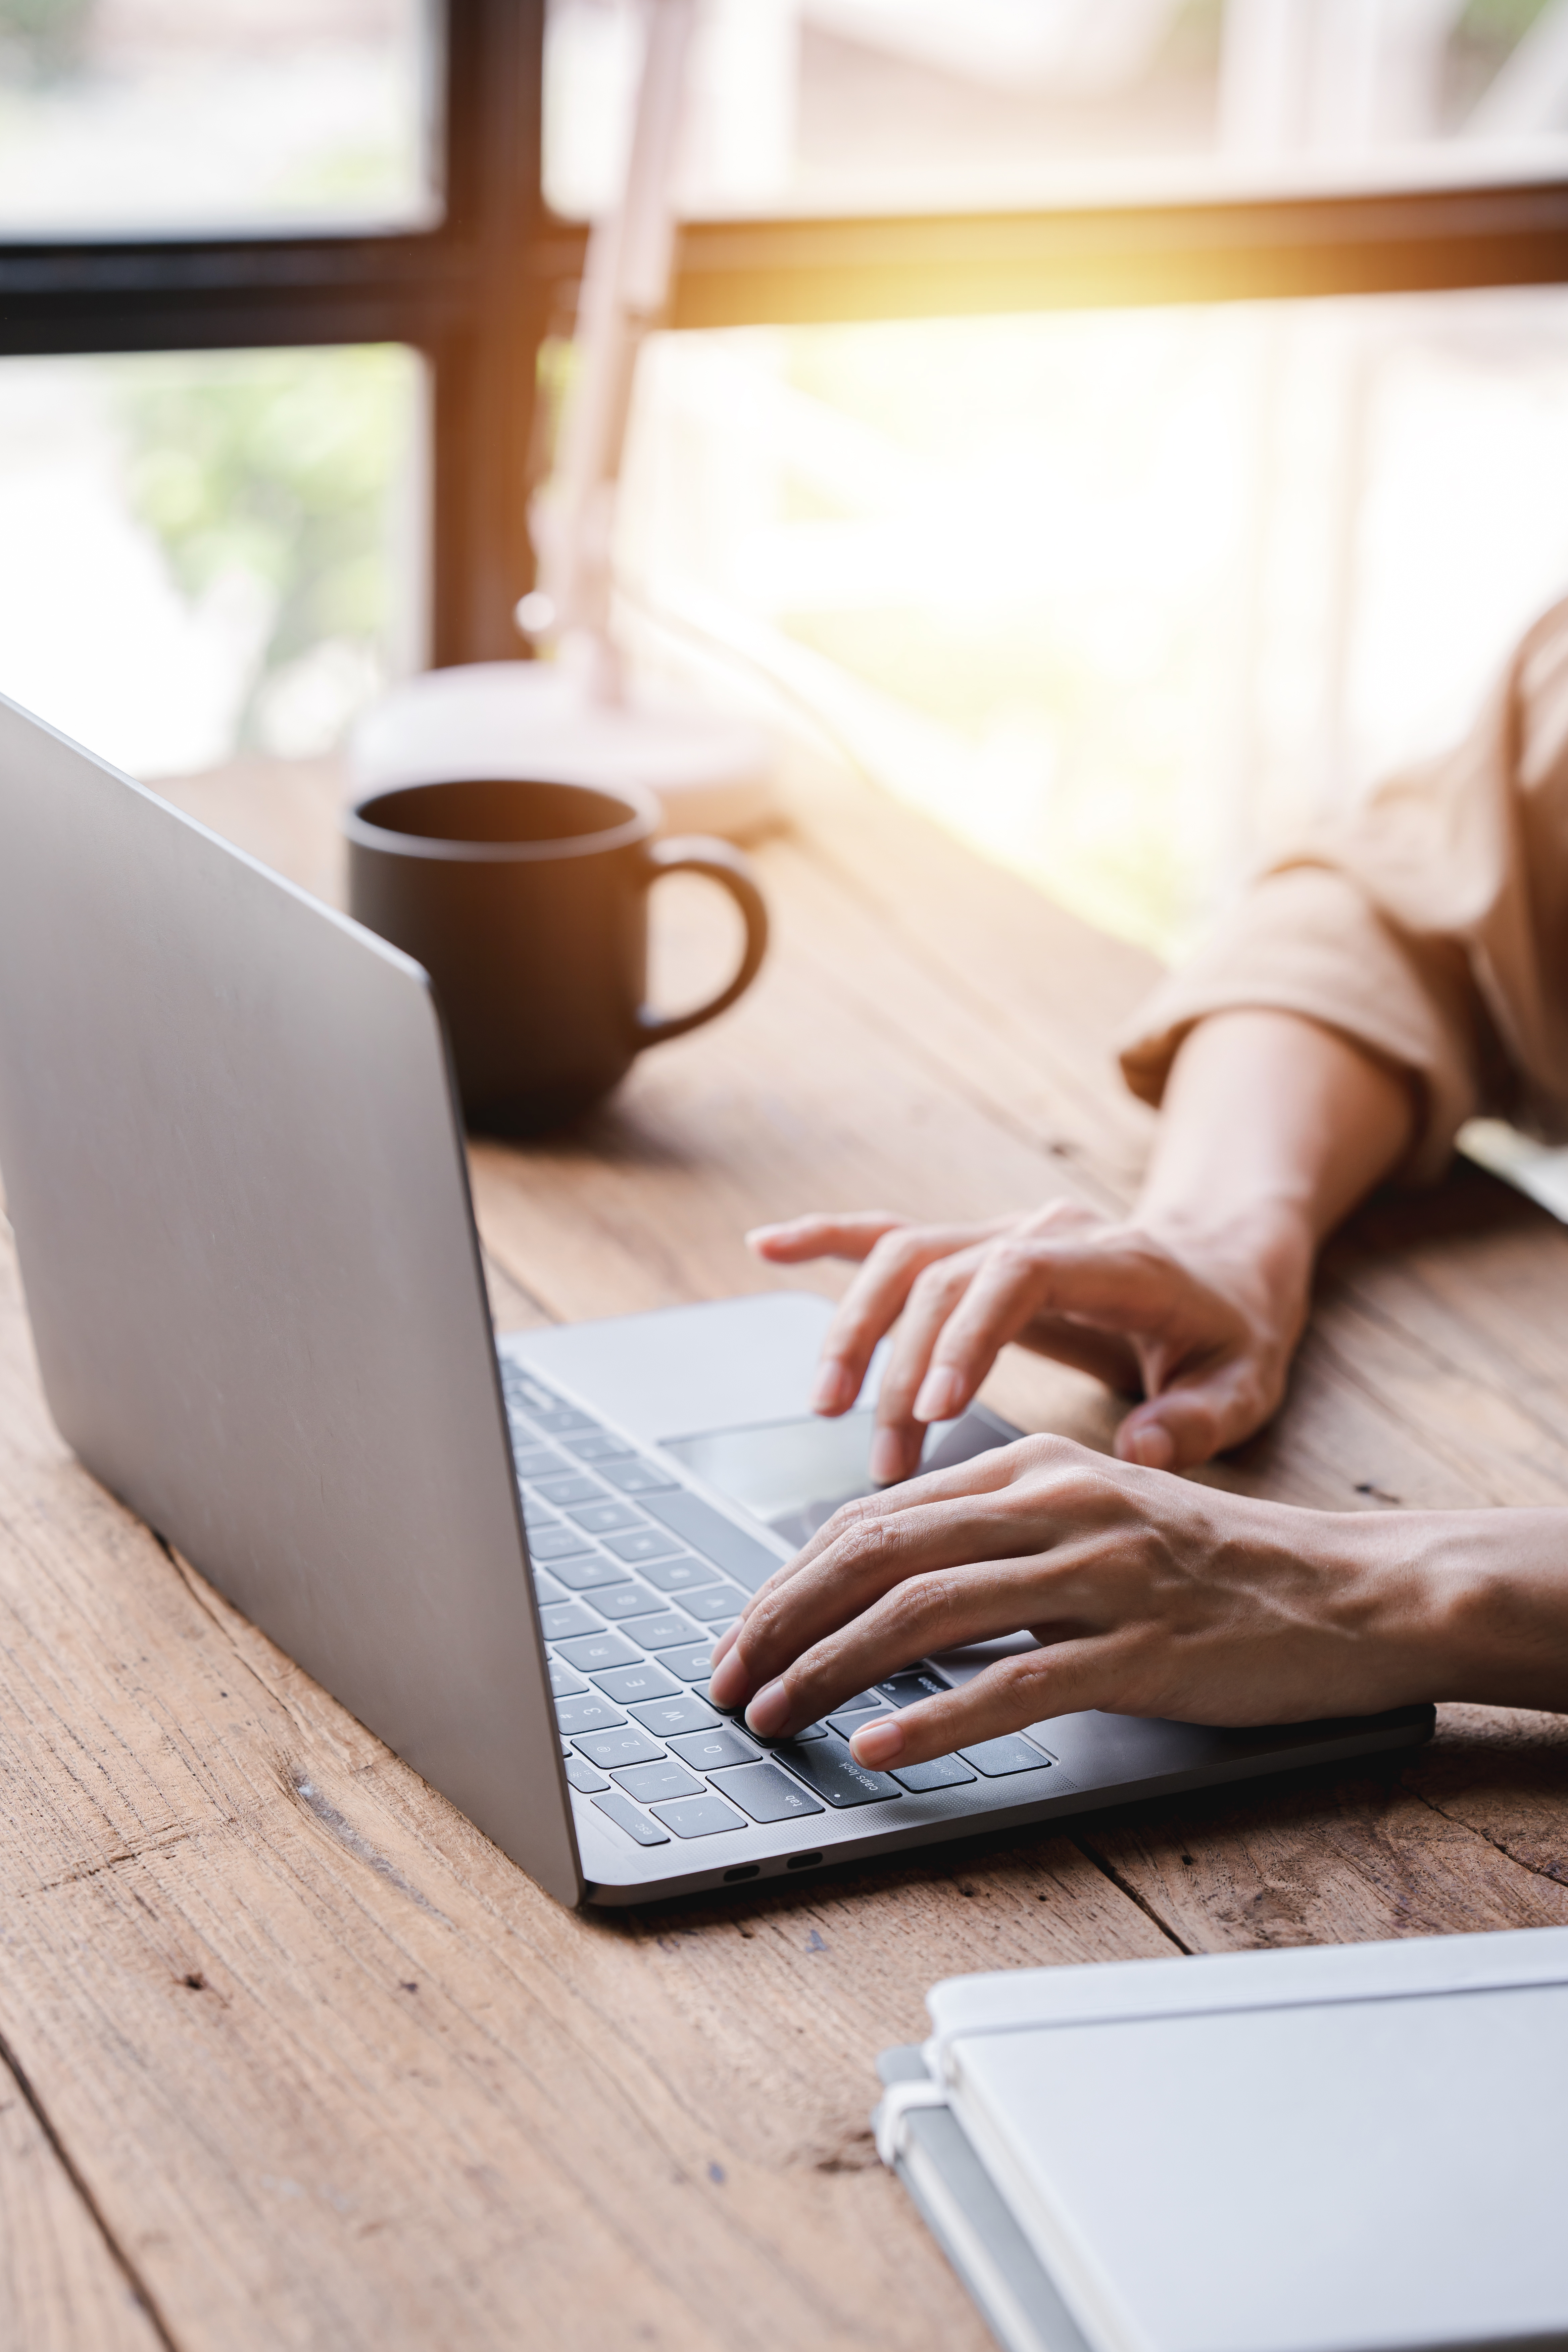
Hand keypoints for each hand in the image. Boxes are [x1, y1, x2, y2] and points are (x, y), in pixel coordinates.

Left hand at [706, 1436, 1442, 1767]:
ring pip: (927, 1614)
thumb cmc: (1214, 1568)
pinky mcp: (1141, 1651)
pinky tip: (879, 1749)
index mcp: (1035, 1472)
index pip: (876, 1517)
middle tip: (724, 1678)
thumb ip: (997, 1539)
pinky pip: (1016, 1683)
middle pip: (879, 1554)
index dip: (791, 1578)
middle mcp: (1057, 1508)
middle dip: (782, 1619)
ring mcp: (1100, 1578)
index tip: (740, 1633)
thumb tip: (885, 1586)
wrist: (1348, 1592)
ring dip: (831, 1668)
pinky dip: (935, 1719)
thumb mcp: (1094, 1523)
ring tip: (773, 1714)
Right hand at [747, 1200, 1308, 1480]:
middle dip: (899, 1364)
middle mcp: (1046, 1232)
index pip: (1020, 1275)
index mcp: (1115, 1261)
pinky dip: (827, 1240)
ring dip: (856, 1329)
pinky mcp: (974, 1249)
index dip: (966, 1335)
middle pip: (943, 1272)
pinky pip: (891, 1235)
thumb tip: (1139, 1450)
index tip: (933, 1411)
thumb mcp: (1246, 1381)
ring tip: (828, 1408)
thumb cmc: (1231, 1331)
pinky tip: (766, 1247)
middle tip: (882, 1459)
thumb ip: (1201, 1418)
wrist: (1224, 1263)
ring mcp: (1003, 1233)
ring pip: (904, 1257)